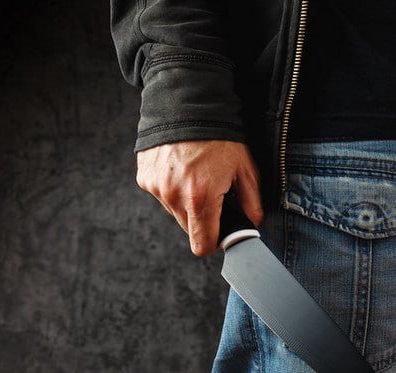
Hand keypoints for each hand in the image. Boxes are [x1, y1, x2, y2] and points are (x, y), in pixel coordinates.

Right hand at [136, 140, 263, 256]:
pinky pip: (161, 194)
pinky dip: (172, 187)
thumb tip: (251, 226)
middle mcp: (173, 197)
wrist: (188, 103)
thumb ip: (251, 204)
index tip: (221, 231)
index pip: (202, 245)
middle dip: (202, 218)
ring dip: (185, 202)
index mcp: (200, 199)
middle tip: (213, 194)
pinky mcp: (145, 177)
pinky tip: (181, 168)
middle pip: (189, 229)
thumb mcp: (245, 169)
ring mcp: (156, 187)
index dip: (214, 242)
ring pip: (174, 212)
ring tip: (196, 175)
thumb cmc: (220, 137)